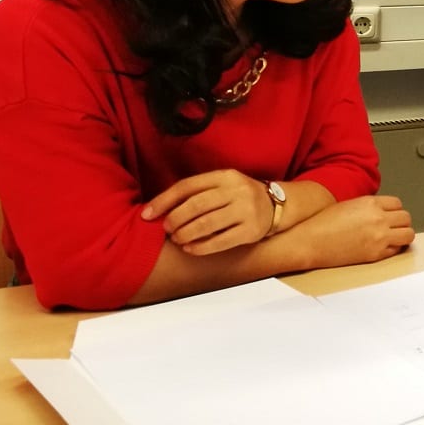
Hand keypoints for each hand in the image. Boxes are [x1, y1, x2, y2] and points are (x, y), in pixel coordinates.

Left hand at [142, 170, 271, 253]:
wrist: (277, 206)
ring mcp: (246, 210)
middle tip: (166, 229)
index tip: (146, 214)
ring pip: (207, 224)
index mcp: (225, 176)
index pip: (188, 186)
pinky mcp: (252, 231)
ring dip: (185, 234)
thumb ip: (197, 192)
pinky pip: (220, 241)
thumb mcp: (223, 185)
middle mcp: (237, 190)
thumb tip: (158, 209)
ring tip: (177, 239)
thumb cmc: (239, 197)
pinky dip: (201, 247)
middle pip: (196, 205)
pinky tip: (190, 249)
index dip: (164, 200)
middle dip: (175, 219)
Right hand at [293, 195, 414, 269]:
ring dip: (403, 235)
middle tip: (394, 227)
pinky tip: (384, 247)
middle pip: (406, 218)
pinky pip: (397, 250)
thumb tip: (381, 212)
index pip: (398, 204)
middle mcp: (378, 218)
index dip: (394, 210)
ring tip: (394, 237)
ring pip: (408, 234)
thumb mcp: (349, 205)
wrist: (310, 242)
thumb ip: (369, 206)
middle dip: (401, 222)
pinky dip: (394, 248)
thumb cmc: (322, 223)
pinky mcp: (376, 254)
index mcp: (371, 203)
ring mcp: (379, 236)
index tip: (391, 215)